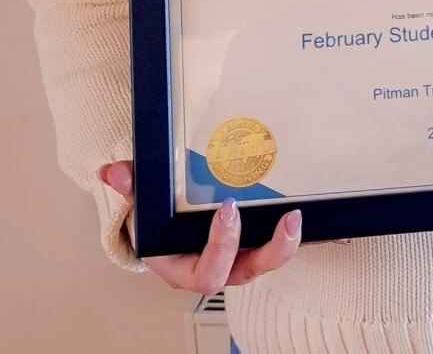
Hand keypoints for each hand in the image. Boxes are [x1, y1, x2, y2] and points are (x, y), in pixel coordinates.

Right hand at [99, 161, 302, 289]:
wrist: (163, 221)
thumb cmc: (153, 219)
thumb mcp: (139, 204)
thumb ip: (130, 188)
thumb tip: (114, 173)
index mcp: (184, 267)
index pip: (207, 272)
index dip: (221, 247)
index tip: (228, 210)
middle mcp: (216, 266)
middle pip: (247, 271)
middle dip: (269, 249)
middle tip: (285, 217)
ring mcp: (238, 255)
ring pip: (267, 260)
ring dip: (287, 242)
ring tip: (297, 215)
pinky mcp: (254, 241)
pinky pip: (274, 243)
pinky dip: (289, 231)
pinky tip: (303, 209)